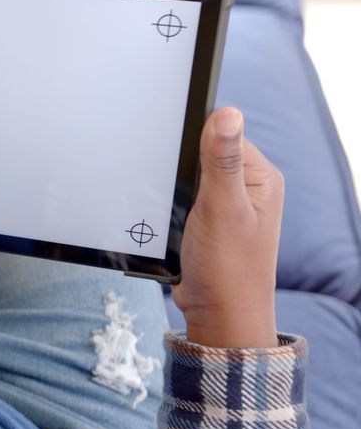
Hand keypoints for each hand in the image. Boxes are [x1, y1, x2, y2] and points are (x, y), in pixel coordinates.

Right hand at [172, 107, 284, 347]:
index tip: (175, 162)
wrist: (218, 316)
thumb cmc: (228, 269)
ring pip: (188, 176)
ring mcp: (226, 204)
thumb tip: (228, 112)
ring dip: (172, 189)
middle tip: (176, 196)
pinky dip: (169, 204)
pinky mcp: (207, 219)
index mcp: (260, 177)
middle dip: (180, 169)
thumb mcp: (223, 209)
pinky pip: (183, 197)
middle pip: (202, 153)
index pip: (222, 133)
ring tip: (175, 213)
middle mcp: (246, 186)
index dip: (193, 141)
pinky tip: (168, 220)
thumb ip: (222, 160)